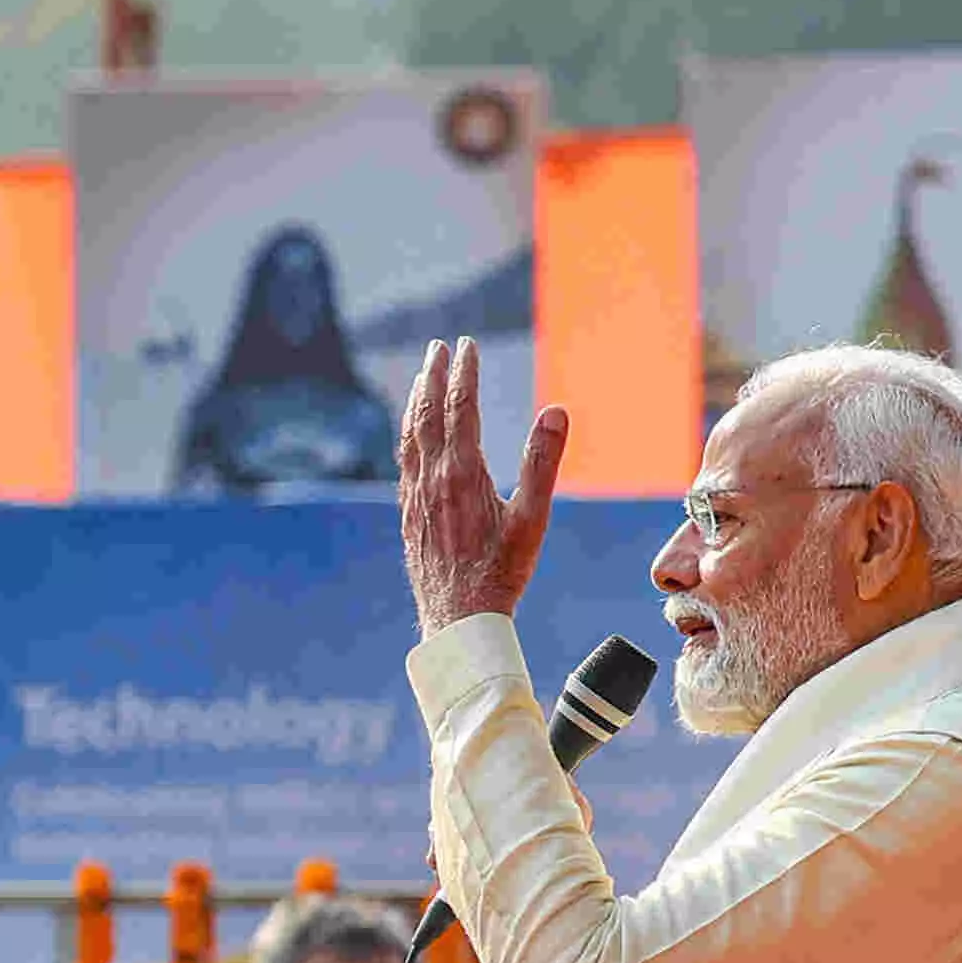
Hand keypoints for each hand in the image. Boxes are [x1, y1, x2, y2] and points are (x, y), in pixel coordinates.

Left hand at [399, 332, 566, 633]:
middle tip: (439, 346)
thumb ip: (543, 462)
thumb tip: (556, 410)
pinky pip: (405, 462)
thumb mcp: (533, 517)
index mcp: (462, 474)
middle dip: (434, 376)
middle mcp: (431, 479)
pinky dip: (408, 435)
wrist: (458, 617)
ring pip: (410, 436)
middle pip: (428, 414)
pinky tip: (413, 432)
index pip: (459, 408)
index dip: (463, 373)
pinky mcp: (410, 514)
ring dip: (416, 402)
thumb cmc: (503, 571)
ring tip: (422, 377)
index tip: (466, 345)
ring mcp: (415, 497)